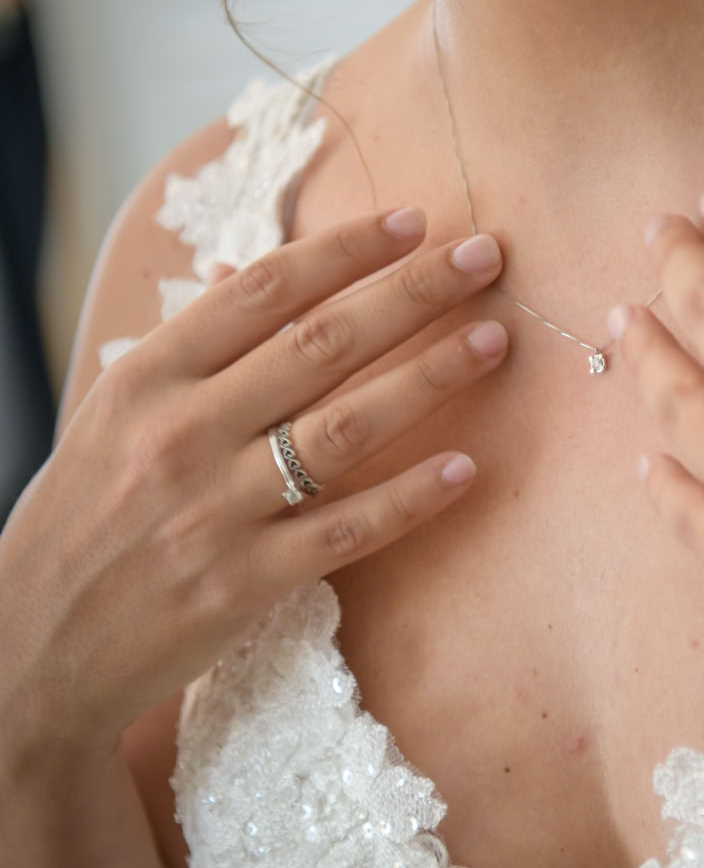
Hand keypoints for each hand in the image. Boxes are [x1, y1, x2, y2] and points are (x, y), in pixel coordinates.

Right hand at [1, 211, 507, 753]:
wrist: (35, 646)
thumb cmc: (82, 519)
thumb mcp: (113, 419)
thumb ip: (187, 354)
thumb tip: (245, 275)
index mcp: (147, 379)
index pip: (262, 290)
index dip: (346, 249)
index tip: (413, 221)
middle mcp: (183, 434)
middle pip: (320, 344)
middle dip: (412, 292)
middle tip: (483, 255)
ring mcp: (216, 511)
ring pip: (344, 428)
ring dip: (428, 378)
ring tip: (494, 340)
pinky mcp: (246, 583)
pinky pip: (346, 531)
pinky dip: (409, 498)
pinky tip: (465, 469)